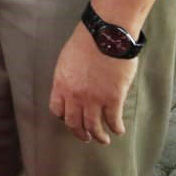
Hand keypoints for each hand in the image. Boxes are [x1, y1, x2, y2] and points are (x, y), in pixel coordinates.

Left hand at [48, 24, 137, 143]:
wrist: (105, 36)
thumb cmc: (86, 43)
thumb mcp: (67, 61)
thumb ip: (68, 78)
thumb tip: (74, 88)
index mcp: (61, 84)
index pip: (57, 110)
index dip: (64, 118)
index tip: (70, 120)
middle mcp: (75, 95)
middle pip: (74, 122)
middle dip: (80, 133)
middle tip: (86, 137)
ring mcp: (94, 98)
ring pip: (93, 127)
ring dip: (99, 136)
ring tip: (104, 139)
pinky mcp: (113, 98)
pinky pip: (113, 120)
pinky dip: (116, 128)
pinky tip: (119, 130)